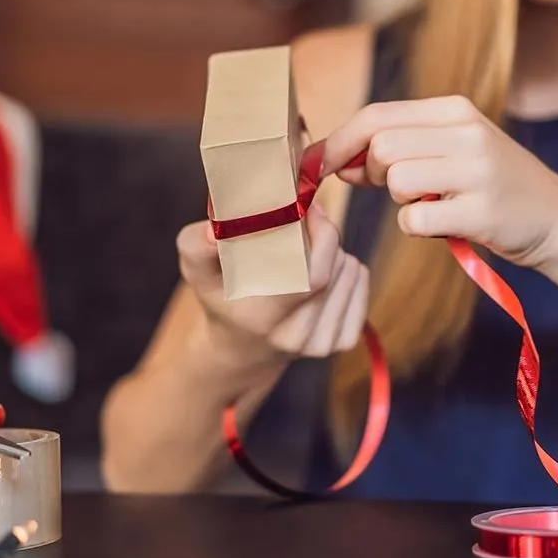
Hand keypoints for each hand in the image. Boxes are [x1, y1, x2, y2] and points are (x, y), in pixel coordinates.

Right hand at [176, 205, 370, 365]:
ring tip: (308, 252)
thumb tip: (214, 229)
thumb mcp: (197, 271)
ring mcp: (322, 344)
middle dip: (326, 237)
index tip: (308, 209)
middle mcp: (296, 337)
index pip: (313, 279)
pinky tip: (325, 270)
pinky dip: (349, 269)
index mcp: (264, 319)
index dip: (322, 238)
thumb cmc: (221, 297)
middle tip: (307, 220)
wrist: (242, 348)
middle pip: (335, 272)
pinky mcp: (342, 341)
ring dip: (336, 252)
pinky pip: (360, 286)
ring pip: (351, 274)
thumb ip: (197, 246)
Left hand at [321, 96, 557, 268]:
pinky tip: (442, 225)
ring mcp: (477, 171)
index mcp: (455, 110)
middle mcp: (467, 133)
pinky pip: (414, 219)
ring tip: (432, 204)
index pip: (378, 114)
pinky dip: (416, 228)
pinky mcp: (481, 211)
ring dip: (400, 201)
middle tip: (401, 190)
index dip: (340, 141)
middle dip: (374, 172)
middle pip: (382, 146)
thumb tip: (335, 159)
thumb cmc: (490, 186)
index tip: (320, 163)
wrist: (555, 219)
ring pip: (397, 180)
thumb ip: (398, 149)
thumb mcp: (451, 151)